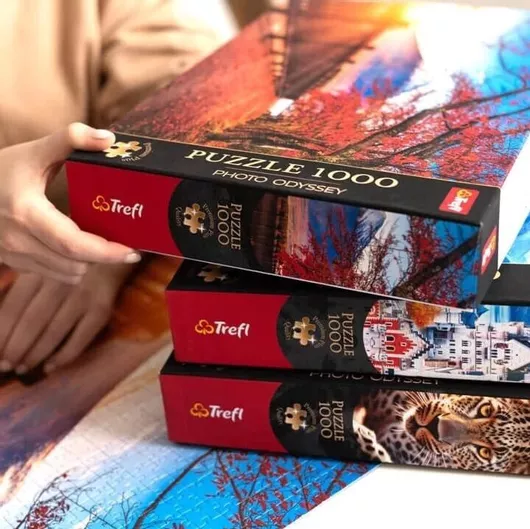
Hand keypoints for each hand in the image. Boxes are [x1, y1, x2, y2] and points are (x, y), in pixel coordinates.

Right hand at [0, 122, 140, 282]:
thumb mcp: (32, 152)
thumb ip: (69, 140)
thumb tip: (108, 139)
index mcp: (27, 214)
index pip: (73, 244)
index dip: (106, 252)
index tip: (132, 251)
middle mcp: (19, 241)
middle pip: (75, 264)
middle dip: (104, 258)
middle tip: (126, 247)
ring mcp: (14, 256)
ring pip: (66, 274)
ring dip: (88, 263)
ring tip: (103, 246)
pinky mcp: (15, 263)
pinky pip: (54, 274)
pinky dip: (71, 264)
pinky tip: (79, 248)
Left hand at [0, 262, 135, 374]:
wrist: (119, 248)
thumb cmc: (80, 255)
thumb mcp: (48, 259)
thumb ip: (29, 281)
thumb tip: (8, 316)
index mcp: (41, 270)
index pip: (14, 306)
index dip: (2, 332)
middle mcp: (59, 282)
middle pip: (31, 321)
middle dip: (16, 348)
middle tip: (6, 366)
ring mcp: (82, 296)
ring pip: (53, 332)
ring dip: (35, 354)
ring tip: (23, 368)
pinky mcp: (101, 307)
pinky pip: (80, 337)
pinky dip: (64, 355)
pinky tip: (51, 367)